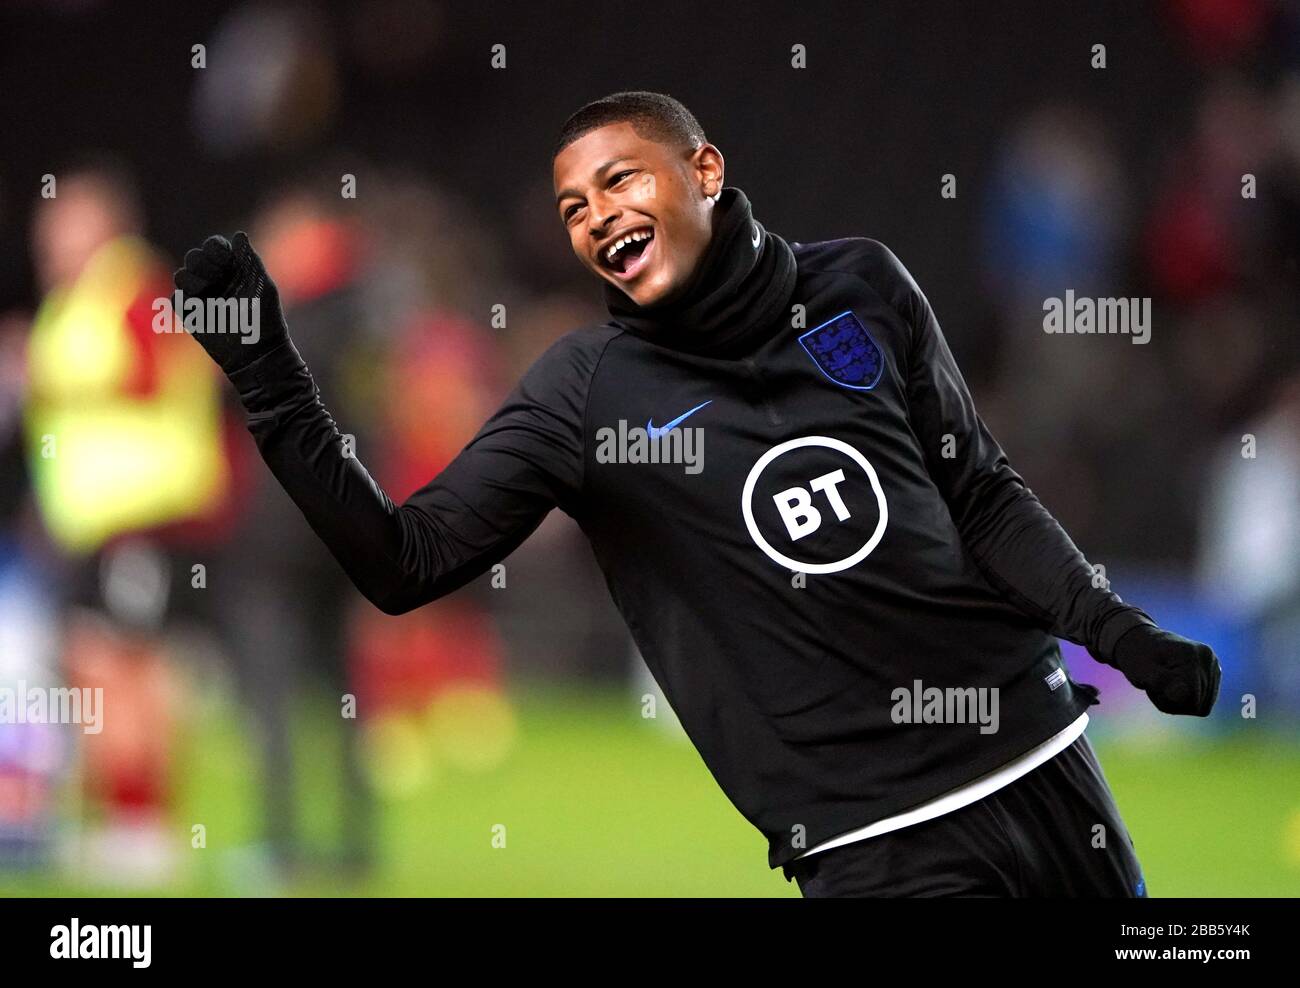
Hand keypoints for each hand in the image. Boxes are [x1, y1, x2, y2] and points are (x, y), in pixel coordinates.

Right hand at [173, 232, 288, 373]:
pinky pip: (176, 300)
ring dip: (191, 278)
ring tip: (207, 289)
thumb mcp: (263, 287)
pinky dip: (183, 299)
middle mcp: (215, 281)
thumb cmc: (266, 320)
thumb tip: (239, 235)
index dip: (214, 248)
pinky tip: (199, 306)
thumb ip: (251, 261)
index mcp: (233, 270)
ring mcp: (202, 298)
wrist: (257, 355)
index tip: (223, 258)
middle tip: (215, 275)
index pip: (215, 247)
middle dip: (201, 262)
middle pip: (194, 257)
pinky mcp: (191, 316)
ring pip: (181, 275)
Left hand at [1109, 623, 1220, 716]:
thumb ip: (1160, 681)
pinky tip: (1174, 684)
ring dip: (1178, 701)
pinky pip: (1203, 703)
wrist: (1139, 643)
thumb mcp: (1141, 670)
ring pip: (1202, 706)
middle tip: (1155, 683)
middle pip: (1198, 704)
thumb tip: (1184, 694)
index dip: (1168, 700)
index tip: (1152, 684)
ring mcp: (1213, 666)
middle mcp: (1208, 658)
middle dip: (1173, 701)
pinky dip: (1184, 700)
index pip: (1192, 699)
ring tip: (1164, 683)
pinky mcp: (1214, 674)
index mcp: (1192, 655)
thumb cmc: (1137, 657)